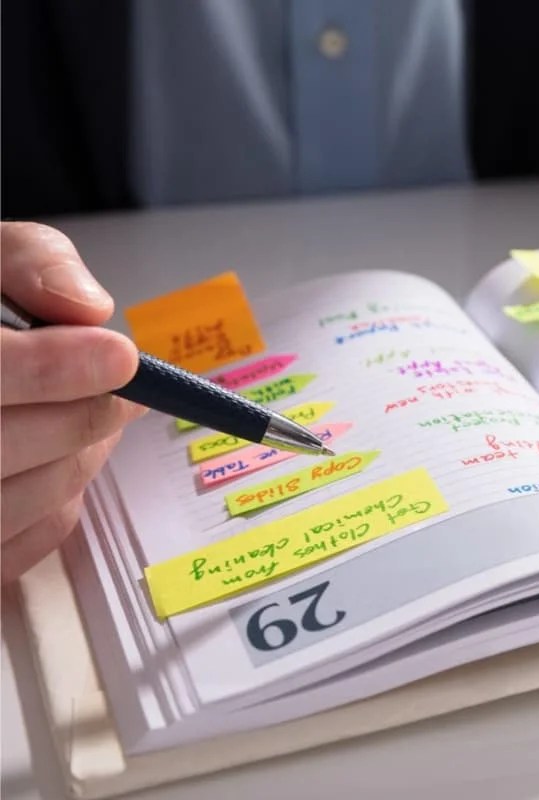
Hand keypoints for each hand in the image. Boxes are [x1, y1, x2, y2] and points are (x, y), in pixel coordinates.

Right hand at [1, 222, 143, 582]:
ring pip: (17, 501)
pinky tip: (55, 458)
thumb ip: (27, 262)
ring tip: (94, 414)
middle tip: (124, 389)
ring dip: (78, 456)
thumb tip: (86, 308)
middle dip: (79, 415)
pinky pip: (20, 544)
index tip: (119, 356)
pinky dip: (56, 499)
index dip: (47, 369)